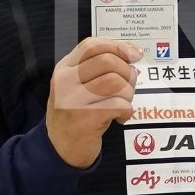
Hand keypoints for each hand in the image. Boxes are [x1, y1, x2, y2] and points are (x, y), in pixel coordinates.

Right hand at [45, 37, 141, 167]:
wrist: (60, 149)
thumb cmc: (75, 114)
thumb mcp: (76, 86)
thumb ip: (96, 68)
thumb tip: (132, 52)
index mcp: (64, 68)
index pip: (92, 45)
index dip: (118, 46)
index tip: (134, 54)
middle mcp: (65, 81)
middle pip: (108, 61)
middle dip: (127, 72)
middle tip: (128, 86)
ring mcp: (74, 99)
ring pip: (116, 81)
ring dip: (128, 93)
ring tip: (123, 103)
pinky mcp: (86, 118)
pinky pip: (120, 104)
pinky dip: (127, 111)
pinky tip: (119, 118)